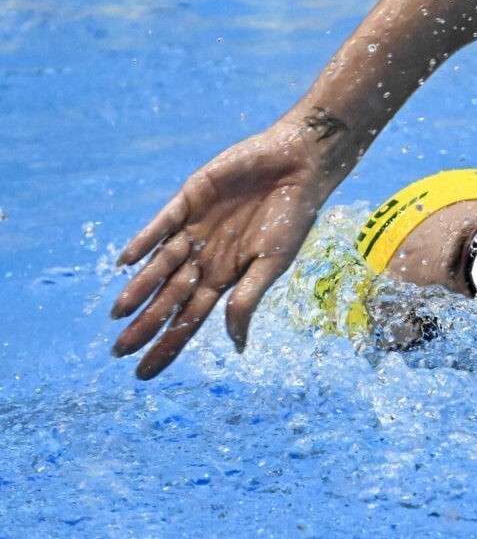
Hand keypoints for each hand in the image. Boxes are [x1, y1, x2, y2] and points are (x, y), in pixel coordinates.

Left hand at [111, 121, 337, 378]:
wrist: (298, 165)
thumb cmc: (294, 218)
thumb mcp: (273, 266)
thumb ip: (248, 301)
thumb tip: (236, 347)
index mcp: (225, 277)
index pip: (190, 318)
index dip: (167, 344)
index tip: (144, 372)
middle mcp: (204, 256)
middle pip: (169, 297)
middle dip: (145, 325)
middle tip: (118, 351)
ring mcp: (195, 228)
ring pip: (160, 265)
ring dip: (139, 288)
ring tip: (117, 314)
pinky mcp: (191, 198)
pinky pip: (162, 223)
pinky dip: (145, 241)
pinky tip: (127, 260)